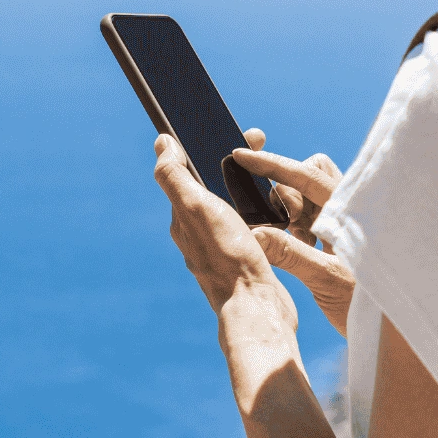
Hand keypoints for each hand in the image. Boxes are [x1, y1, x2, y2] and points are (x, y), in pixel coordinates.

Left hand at [153, 131, 295, 334]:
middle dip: (233, 159)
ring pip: (232, 202)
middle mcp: (198, 232)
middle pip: (213, 184)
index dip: (206, 145)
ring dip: (248, 182)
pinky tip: (276, 206)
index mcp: (183, 218)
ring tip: (270, 170)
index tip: (232, 128)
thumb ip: (175, 176)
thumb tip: (161, 143)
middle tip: (260, 139)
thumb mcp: (197, 208)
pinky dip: (259, 206)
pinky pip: (250, 223)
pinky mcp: (244, 258)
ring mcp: (221, 246)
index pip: (189, 170)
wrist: (258, 308)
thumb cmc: (228, 257)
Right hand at [232, 141, 355, 337]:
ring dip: (291, 210)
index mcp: (351, 209)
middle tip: (284, 223)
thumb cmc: (370, 303)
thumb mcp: (327, 279)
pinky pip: (312, 217)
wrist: (394, 330)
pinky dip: (298, 225)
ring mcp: (347, 220)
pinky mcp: (342, 235)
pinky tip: (301, 249)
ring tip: (294, 240)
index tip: (241, 156)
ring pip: (309, 196)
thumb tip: (254, 234)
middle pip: (310, 174)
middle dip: (287, 188)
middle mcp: (351, 207)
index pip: (306, 174)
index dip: (271, 164)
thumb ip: (291, 255)